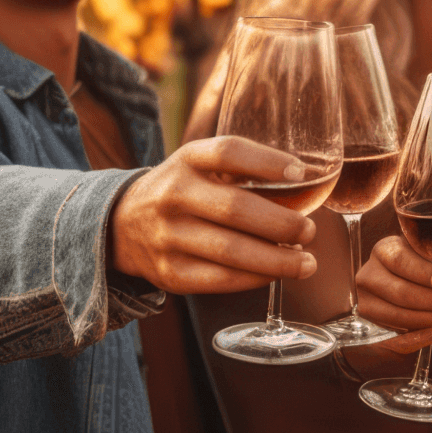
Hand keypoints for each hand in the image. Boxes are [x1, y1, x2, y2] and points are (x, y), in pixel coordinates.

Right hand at [111, 136, 318, 294]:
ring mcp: (168, 236)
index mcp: (186, 160)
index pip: (228, 153)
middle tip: (310, 231)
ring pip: (231, 251)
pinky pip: (220, 279)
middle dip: (281, 224)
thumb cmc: (182, 191)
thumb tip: (306, 187)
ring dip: (276, 260)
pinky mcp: (169, 272)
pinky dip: (254, 279)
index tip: (300, 173)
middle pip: (235, 209)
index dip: (267, 162)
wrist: (121, 224)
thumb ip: (241, 170)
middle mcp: (174, 195)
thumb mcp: (199, 165)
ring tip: (306, 262)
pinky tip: (275, 274)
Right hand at [355, 236, 431, 354]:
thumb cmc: (415, 264)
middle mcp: (368, 276)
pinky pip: (396, 335)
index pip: (401, 261)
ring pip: (401, 316)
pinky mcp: (371, 323)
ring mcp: (366, 301)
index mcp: (383, 251)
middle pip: (402, 293)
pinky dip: (422, 335)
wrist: (391, 278)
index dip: (425, 274)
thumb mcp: (425, 258)